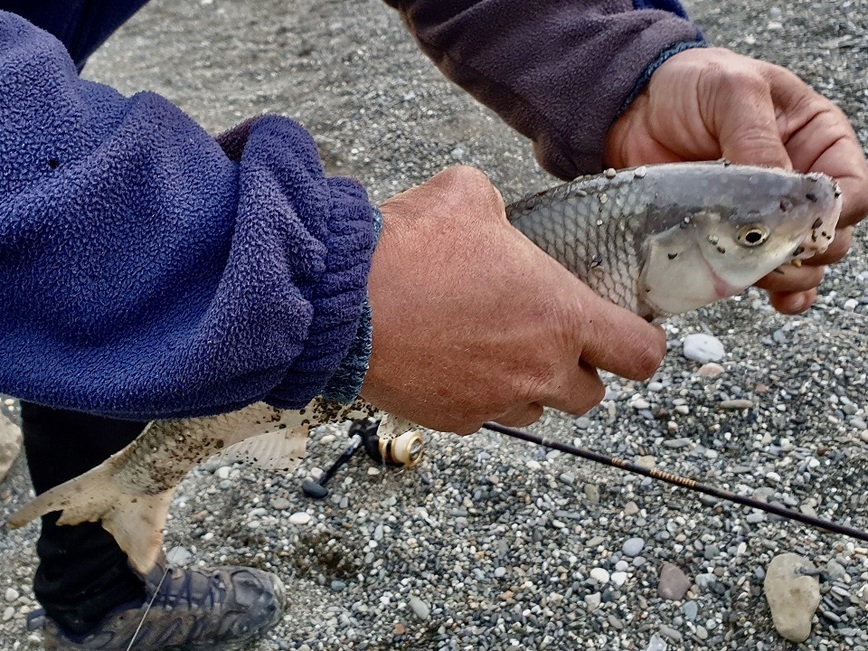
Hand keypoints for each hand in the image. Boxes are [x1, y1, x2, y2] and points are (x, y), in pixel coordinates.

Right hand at [361, 166, 665, 433]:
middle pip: (590, 395)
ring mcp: (495, 401)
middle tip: (549, 340)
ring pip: (536, 411)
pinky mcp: (453, 420)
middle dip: (577, 370)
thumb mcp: (467, 196)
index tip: (629, 336)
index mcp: (561, 315)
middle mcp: (538, 370)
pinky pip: (484, 416)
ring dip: (527, 387)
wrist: (342, 300)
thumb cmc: (409, 247)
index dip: (642, 346)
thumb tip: (491, 218)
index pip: (640, 355)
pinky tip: (450, 362)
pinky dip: (478, 396)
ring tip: (492, 351)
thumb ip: (500, 212)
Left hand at [605, 47, 867, 313]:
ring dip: (787, 276)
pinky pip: (762, 274)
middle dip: (807, 251)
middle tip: (769, 251)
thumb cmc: (691, 86)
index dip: (836, 214)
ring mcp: (764, 215)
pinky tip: (767, 296)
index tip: (804, 225)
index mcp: (816, 141)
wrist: (634, 108)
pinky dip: (772, 291)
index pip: (852, 189)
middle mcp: (798, 183)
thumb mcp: (730, 91)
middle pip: (828, 235)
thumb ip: (756, 137)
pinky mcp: (728, 237)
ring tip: (757, 274)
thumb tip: (779, 188)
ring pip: (801, 263)